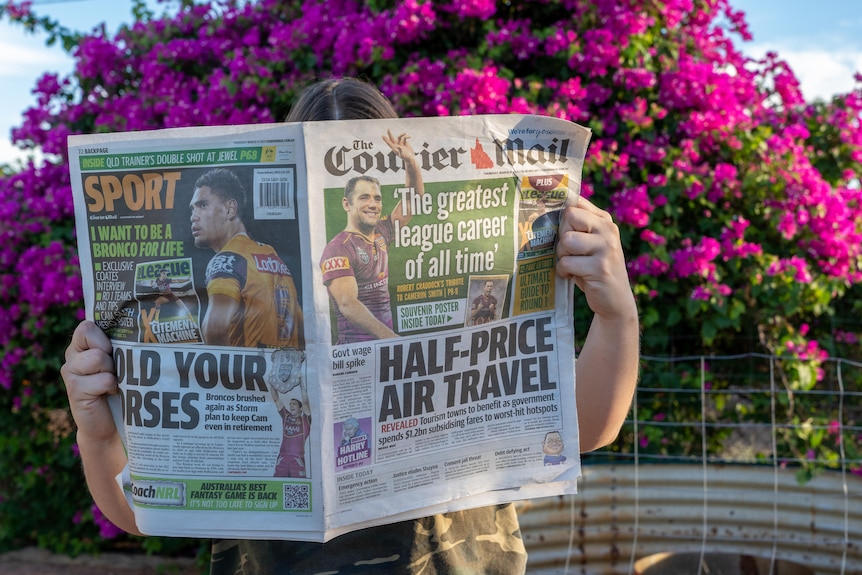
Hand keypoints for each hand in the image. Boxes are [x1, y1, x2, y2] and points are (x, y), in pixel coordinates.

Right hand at [60, 320, 118, 442]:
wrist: (108, 423)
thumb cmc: (119, 386)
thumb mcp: (118, 361)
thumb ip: (117, 344)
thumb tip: (136, 330)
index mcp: (81, 346)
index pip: (86, 327)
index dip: (103, 337)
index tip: (112, 350)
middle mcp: (72, 356)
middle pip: (93, 340)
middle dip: (110, 355)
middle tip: (113, 370)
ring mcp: (70, 373)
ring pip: (98, 358)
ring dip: (113, 371)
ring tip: (112, 382)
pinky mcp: (75, 391)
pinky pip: (103, 379)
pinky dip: (112, 387)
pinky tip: (109, 393)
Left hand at [382, 130, 415, 162]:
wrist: (410, 158)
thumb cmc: (406, 158)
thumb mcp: (403, 155)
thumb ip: (400, 151)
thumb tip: (398, 147)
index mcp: (394, 148)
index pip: (389, 143)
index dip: (386, 139)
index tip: (382, 135)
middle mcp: (396, 145)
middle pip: (392, 138)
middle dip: (390, 134)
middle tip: (388, 129)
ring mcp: (400, 143)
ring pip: (399, 136)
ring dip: (402, 134)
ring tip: (405, 132)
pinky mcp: (405, 143)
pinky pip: (405, 137)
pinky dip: (407, 136)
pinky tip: (410, 137)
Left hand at [555, 196, 636, 320]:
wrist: (615, 300)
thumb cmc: (594, 269)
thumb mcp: (590, 243)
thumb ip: (577, 227)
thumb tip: (547, 209)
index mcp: (604, 220)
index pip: (575, 203)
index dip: (561, 215)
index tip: (559, 227)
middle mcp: (608, 230)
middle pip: (569, 217)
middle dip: (562, 236)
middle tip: (570, 252)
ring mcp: (606, 248)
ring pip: (566, 240)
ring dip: (562, 255)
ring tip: (572, 264)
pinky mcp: (600, 267)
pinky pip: (567, 262)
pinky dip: (563, 271)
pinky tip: (572, 276)